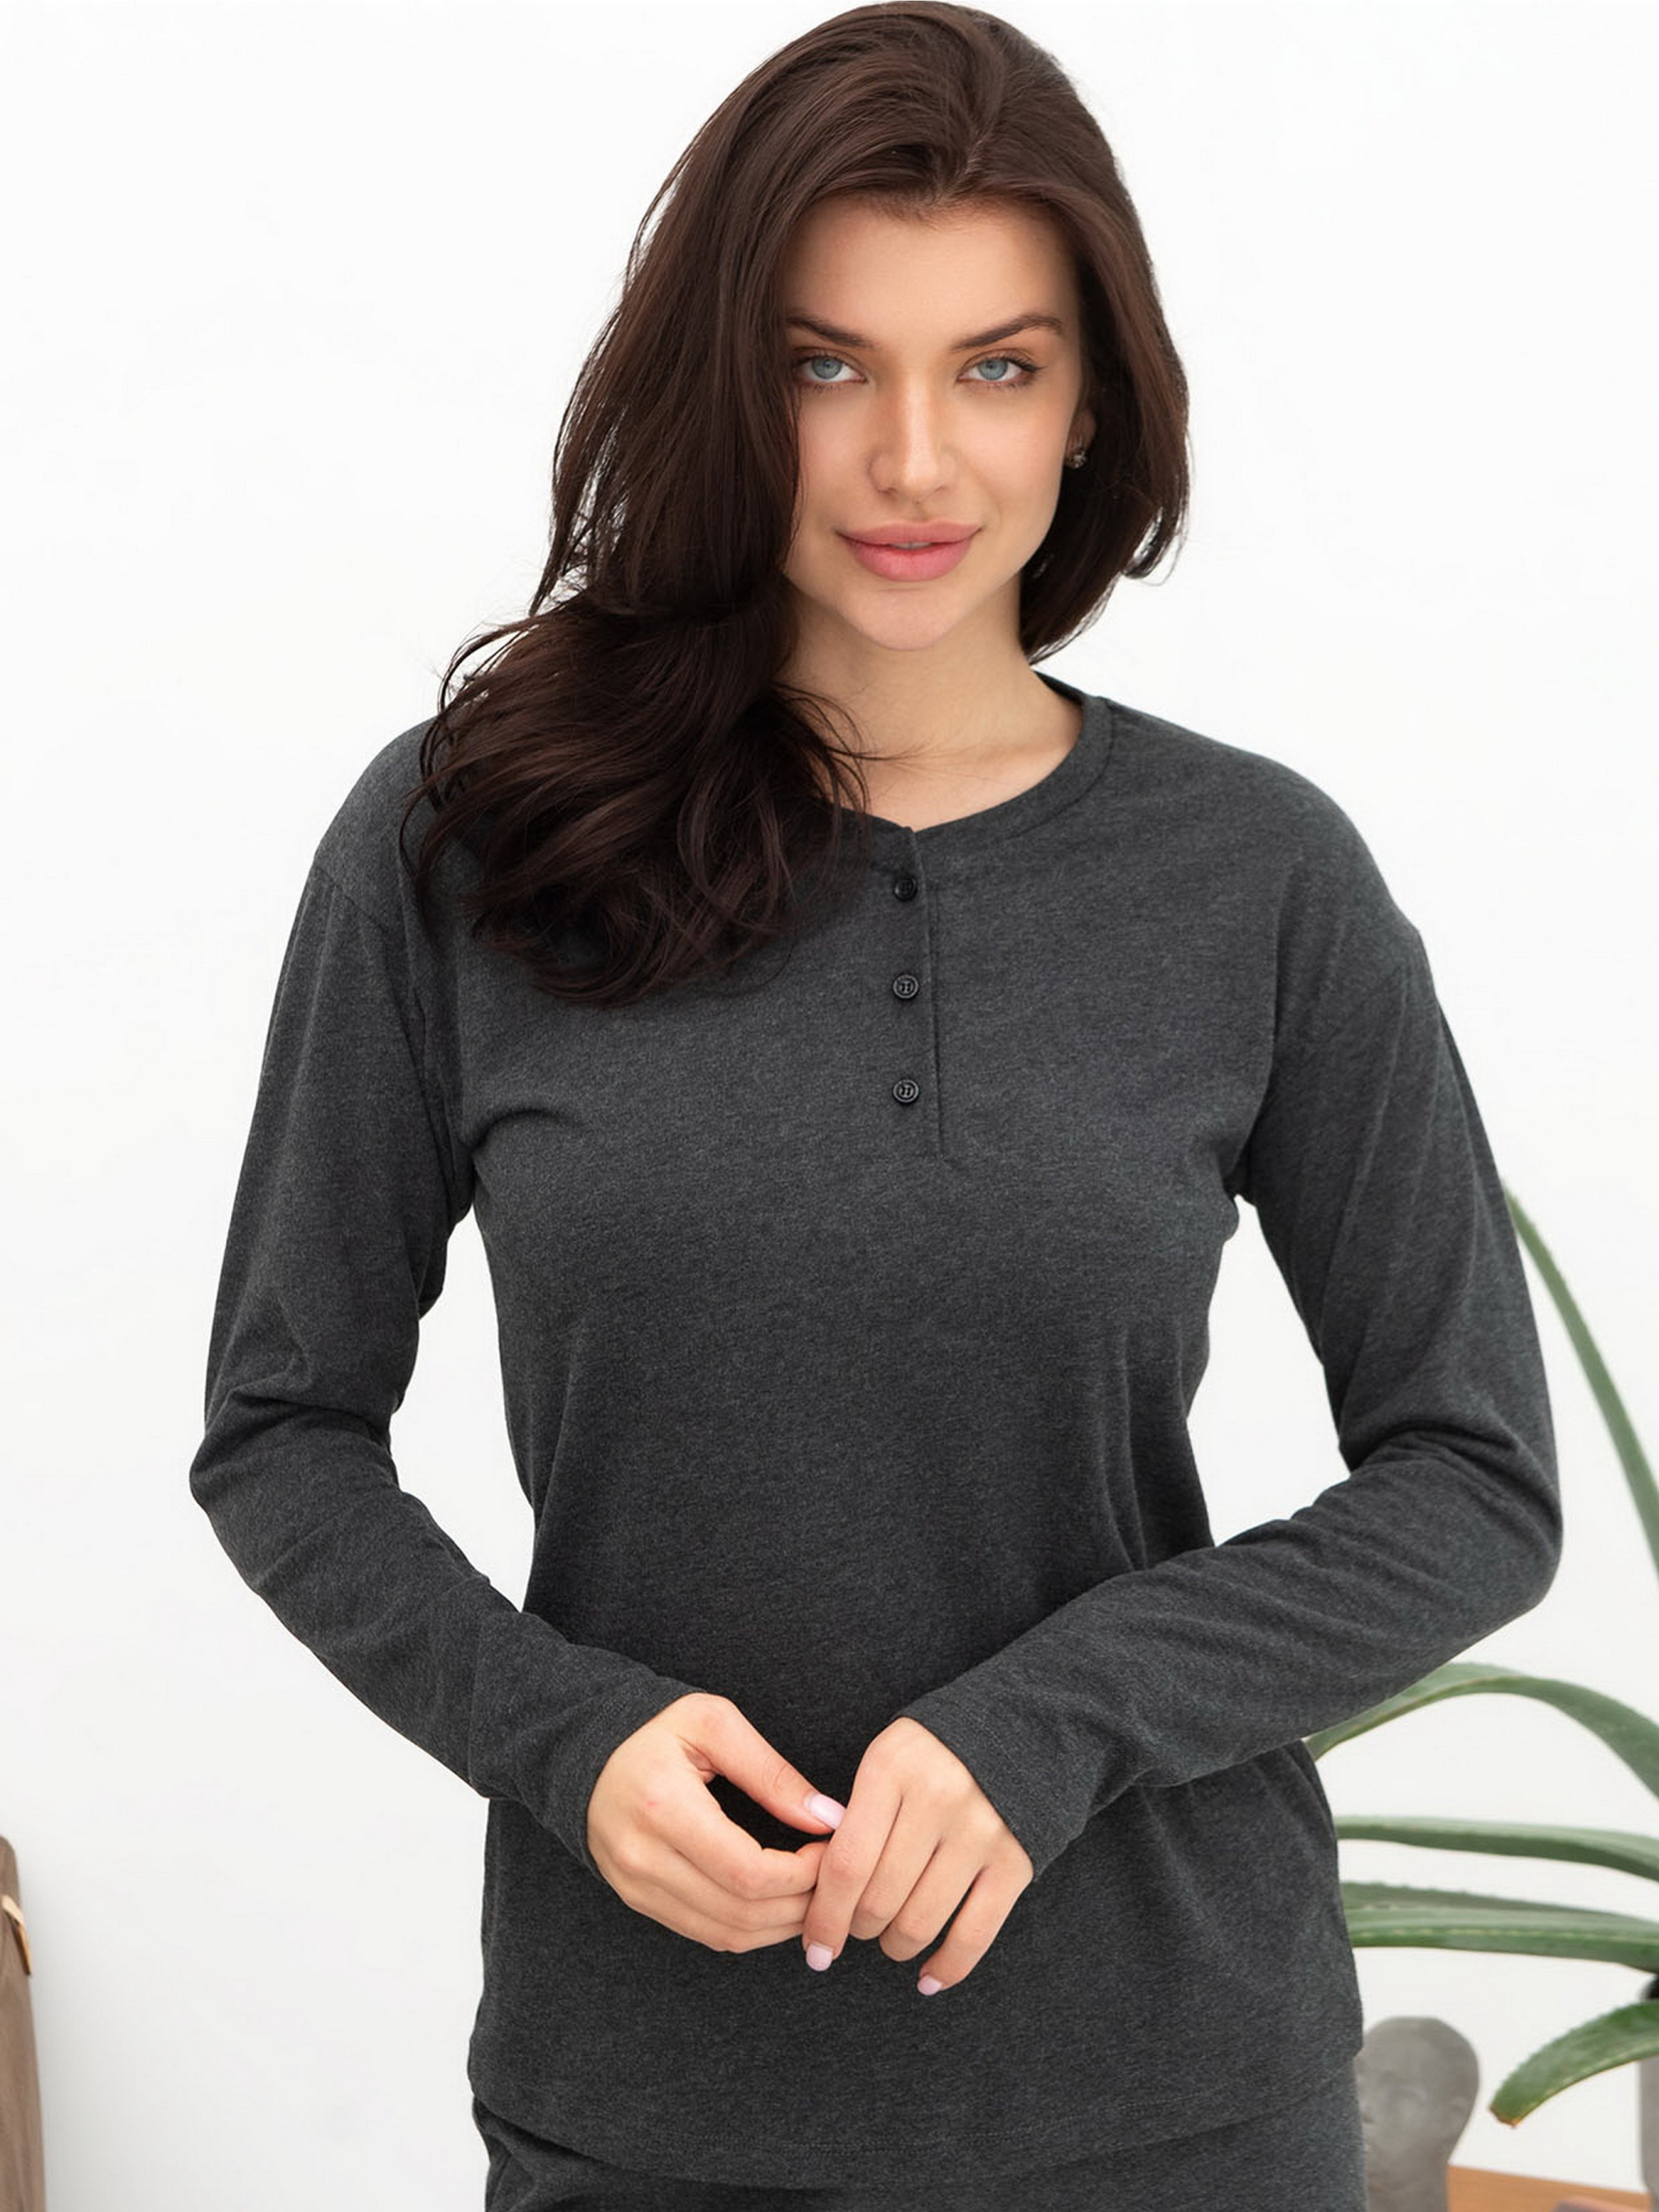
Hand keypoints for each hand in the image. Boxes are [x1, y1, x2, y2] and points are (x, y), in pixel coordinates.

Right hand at [586, 1692, 846, 1951]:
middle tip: (835, 1877)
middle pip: (741, 1913)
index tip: (832, 1849)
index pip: (748, 1872)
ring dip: (781, 1925)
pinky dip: (750, 1928)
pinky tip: (778, 1903)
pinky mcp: (637, 1900)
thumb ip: (772, 1772)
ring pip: (726, 1934)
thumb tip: (828, 1817)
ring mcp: (636, 1887)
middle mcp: (643, 1858)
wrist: (584, 1750)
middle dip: (802, 1904)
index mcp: (663, 1807)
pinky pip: (704, 1933)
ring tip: (815, 1893)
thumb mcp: (714, 1724)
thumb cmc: (655, 1728)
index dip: (803, 1874)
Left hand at [799, 1717, 1033, 1994]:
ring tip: (890, 1941)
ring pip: (921, 1921)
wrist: (1022, 1725)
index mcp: (892, 1768)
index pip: (846, 1863)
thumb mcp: (887, 1759)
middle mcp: (937, 1798)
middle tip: (855, 1928)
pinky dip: (947, 1967)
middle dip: (857, 1928)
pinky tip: (928, 1978)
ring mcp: (981, 1830)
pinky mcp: (1016, 1860)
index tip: (813, 1947)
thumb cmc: (934, 1753)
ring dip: (895, 1945)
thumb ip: (856, 1815)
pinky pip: (975, 1934)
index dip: (824, 1916)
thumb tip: (820, 1894)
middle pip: (879, 1898)